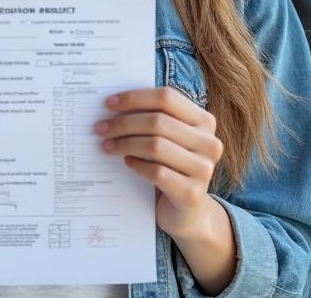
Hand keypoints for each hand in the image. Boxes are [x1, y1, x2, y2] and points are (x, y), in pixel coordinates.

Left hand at [96, 87, 223, 237]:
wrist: (186, 211)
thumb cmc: (171, 166)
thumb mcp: (168, 138)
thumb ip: (153, 118)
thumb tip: (114, 104)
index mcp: (205, 121)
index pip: (167, 98)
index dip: (135, 98)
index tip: (109, 103)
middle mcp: (209, 143)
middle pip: (158, 121)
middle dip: (124, 123)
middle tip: (101, 128)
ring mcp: (204, 169)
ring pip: (156, 146)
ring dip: (125, 144)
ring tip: (108, 146)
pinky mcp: (192, 193)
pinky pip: (157, 172)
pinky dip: (137, 165)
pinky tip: (127, 163)